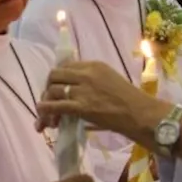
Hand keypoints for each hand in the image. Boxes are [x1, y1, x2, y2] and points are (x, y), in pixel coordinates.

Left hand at [39, 61, 167, 142]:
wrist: (139, 113)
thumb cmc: (129, 99)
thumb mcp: (109, 79)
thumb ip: (91, 80)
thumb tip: (72, 89)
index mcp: (93, 65)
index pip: (65, 66)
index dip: (57, 78)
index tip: (56, 88)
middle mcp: (85, 74)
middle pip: (54, 76)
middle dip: (48, 88)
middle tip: (49, 101)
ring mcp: (82, 90)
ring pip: (52, 91)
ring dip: (46, 102)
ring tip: (46, 115)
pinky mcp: (81, 107)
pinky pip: (56, 106)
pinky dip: (45, 110)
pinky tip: (42, 116)